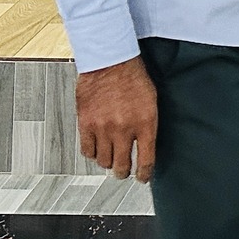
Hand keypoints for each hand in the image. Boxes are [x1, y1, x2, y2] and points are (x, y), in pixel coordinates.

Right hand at [76, 56, 157, 180]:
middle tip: (124, 171)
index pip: (146, 160)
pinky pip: (87, 151)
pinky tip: (97, 148)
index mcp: (145, 123)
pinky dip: (92, 153)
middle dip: (124, 172)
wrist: (110, 61)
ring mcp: (103, 128)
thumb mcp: (152, 101)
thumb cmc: (133, 77)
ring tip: (110, 158)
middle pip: (122, 166)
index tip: (143, 178)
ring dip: (108, 162)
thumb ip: (148, 126)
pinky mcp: (86, 124)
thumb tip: (146, 146)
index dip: (144, 174)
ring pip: (104, 162)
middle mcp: (124, 129)